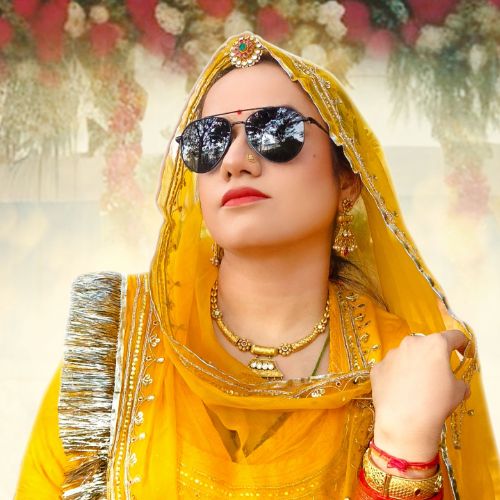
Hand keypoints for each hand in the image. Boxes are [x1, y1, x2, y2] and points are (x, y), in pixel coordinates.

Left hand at [370, 330, 469, 461]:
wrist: (404, 421)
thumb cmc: (435, 403)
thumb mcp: (458, 392)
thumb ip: (459, 381)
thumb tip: (458, 385)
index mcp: (435, 344)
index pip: (453, 336)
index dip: (461, 344)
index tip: (462, 352)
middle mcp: (411, 343)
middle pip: (426, 345)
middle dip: (432, 357)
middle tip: (437, 375)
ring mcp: (391, 354)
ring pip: (406, 355)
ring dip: (413, 366)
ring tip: (416, 387)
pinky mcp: (378, 367)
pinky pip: (390, 368)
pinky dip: (396, 376)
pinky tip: (400, 392)